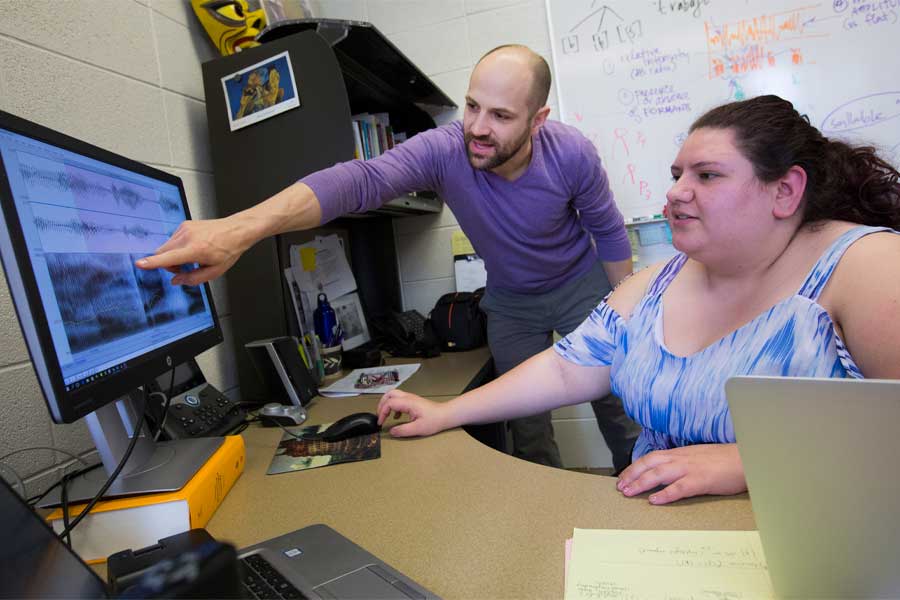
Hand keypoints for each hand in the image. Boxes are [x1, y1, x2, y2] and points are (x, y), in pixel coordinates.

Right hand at [135, 216, 250, 284]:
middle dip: (168, 264)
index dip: (152, 263)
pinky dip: (178, 247)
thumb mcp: (214, 271)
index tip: (140, 264)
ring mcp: (184, 228)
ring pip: (166, 247)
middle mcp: (187, 237)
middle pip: (162, 253)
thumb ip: (193, 279)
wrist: (236, 230)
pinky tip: (193, 247)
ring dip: (173, 256)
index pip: (169, 258)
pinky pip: (173, 240)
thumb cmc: (228, 250)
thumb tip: (175, 281)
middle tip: (184, 268)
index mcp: (195, 250)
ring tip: (192, 257)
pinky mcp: (184, 224)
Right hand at [376, 390, 450, 436]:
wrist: (445, 415)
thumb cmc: (435, 420)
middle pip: (389, 394)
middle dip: (381, 404)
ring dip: (387, 404)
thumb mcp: (418, 429)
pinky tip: (397, 417)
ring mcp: (411, 399)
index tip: (381, 422)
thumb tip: (392, 432)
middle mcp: (408, 398)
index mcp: (408, 403)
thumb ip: (403, 430)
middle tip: (380, 415)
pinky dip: (394, 407)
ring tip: (385, 415)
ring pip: (394, 396)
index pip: (389, 403)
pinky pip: (399, 400)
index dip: (382, 412)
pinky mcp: (413, 402)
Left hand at [616, 443, 745, 504]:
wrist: (746, 459)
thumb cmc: (723, 460)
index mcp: (680, 453)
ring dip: (641, 483)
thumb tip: (667, 471)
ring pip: (659, 474)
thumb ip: (682, 462)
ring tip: (629, 492)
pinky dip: (665, 494)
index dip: (635, 467)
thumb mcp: (697, 456)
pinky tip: (654, 500)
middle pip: (649, 464)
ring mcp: (690, 469)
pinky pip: (679, 488)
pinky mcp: (701, 481)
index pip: (651, 458)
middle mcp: (681, 459)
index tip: (624, 477)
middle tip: (620, 487)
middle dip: (632, 475)